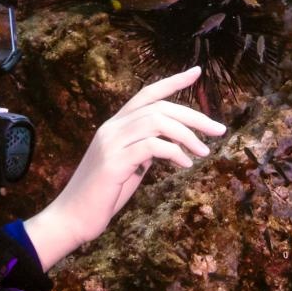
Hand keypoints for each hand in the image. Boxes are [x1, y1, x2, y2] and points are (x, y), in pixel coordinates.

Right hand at [49, 67, 225, 245]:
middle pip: (159, 107)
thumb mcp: (128, 166)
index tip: (197, 72)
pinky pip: (151, 147)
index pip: (146, 94)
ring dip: (187, 135)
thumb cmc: (102, 195)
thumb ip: (144, 150)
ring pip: (156, 121)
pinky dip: (174, 152)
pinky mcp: (113, 162)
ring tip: (204, 152)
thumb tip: (170, 143)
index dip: (172, 81)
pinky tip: (185, 165)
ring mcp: (110, 143)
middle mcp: (111, 128)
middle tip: (219, 130)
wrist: (72, 218)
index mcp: (115, 126)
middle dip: (194, 116)